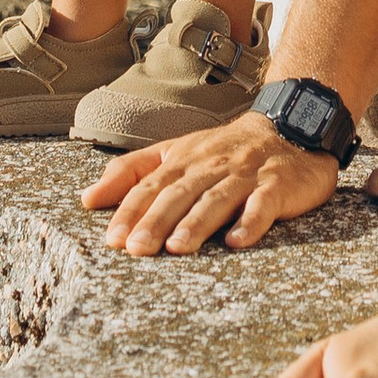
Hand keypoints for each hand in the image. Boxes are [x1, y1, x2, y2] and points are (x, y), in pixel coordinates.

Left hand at [80, 113, 338, 252]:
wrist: (289, 128)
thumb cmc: (224, 150)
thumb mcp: (175, 153)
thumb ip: (132, 172)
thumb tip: (88, 198)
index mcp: (184, 158)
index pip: (151, 184)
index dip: (131, 210)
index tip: (112, 239)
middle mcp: (211, 165)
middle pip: (179, 194)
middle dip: (157, 221)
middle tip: (137, 250)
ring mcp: (245, 175)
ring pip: (217, 199)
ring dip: (197, 223)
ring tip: (179, 248)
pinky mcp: (277, 186)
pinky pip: (263, 205)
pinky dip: (251, 222)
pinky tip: (238, 241)